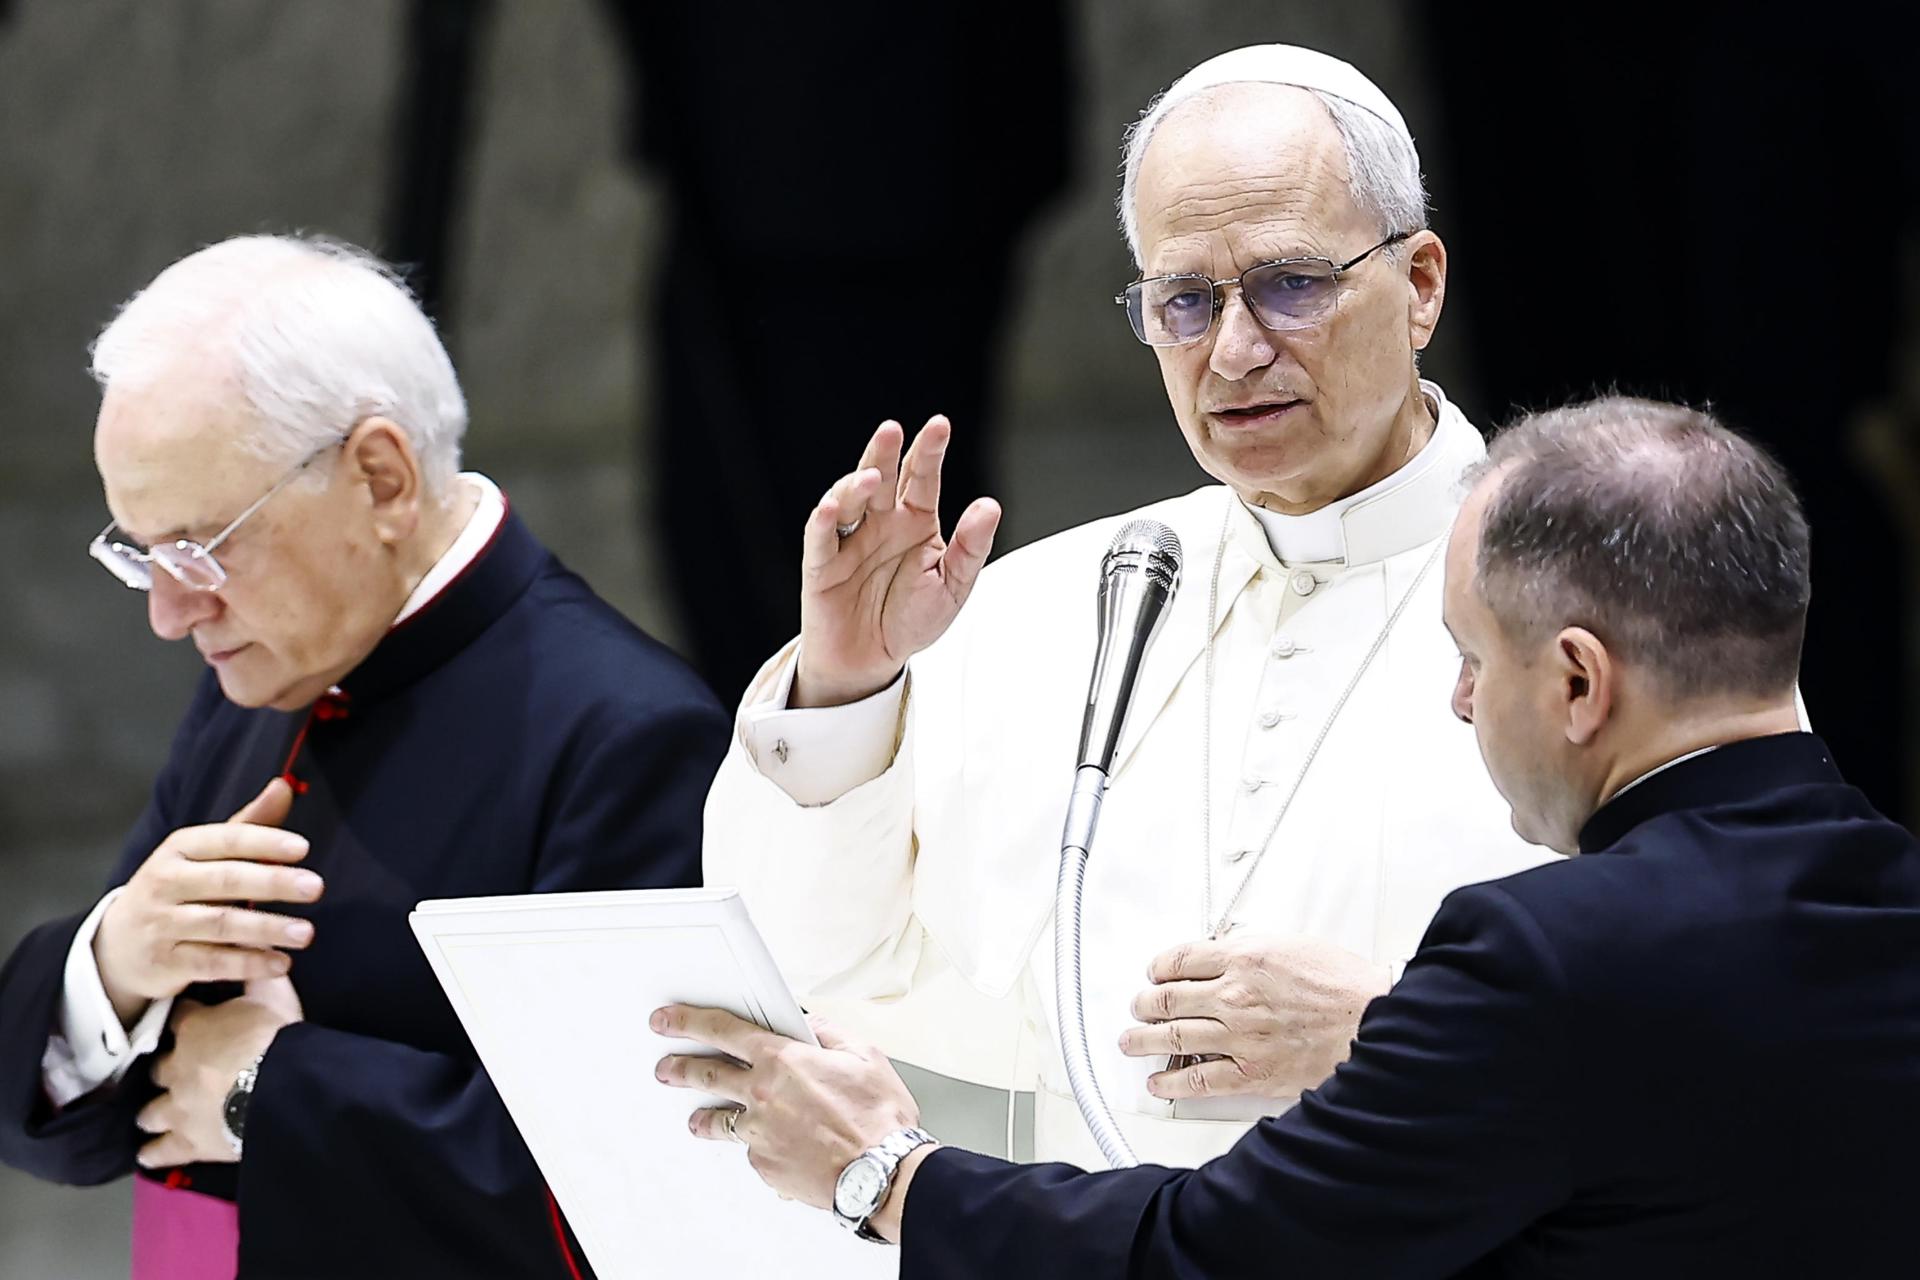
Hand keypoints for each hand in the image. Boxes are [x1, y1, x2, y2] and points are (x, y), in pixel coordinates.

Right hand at [94, 778, 323, 1025]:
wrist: (118, 944)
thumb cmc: (178, 887)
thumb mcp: (203, 853)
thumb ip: (248, 824)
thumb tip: (285, 785)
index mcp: (179, 848)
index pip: (226, 839)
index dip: (264, 842)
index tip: (303, 848)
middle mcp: (165, 882)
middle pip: (226, 880)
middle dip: (273, 883)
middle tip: (317, 887)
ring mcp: (162, 924)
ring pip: (220, 924)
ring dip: (267, 928)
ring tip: (307, 933)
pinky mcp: (165, 963)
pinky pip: (211, 963)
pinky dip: (248, 963)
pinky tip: (281, 963)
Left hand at [136, 974, 303, 1167]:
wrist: (280, 1085)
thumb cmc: (276, 1036)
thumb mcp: (273, 994)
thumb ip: (259, 973)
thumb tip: (257, 943)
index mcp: (195, 1029)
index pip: (181, 1017)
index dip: (187, 1017)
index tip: (192, 1017)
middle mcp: (177, 1067)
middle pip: (159, 1067)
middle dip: (166, 1069)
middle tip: (176, 1071)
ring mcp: (178, 1108)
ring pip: (152, 1111)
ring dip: (154, 1112)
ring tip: (155, 1115)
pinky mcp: (187, 1142)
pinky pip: (161, 1150)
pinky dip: (154, 1152)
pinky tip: (149, 1154)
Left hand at [651, 1005, 922, 1213]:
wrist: (882, 1173)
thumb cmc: (878, 1119)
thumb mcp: (864, 1055)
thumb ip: (830, 1034)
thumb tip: (812, 1025)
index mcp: (782, 1060)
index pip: (723, 1030)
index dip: (689, 1021)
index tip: (668, 1020)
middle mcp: (762, 1095)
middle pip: (706, 1075)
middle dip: (679, 1068)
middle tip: (666, 1067)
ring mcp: (759, 1134)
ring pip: (718, 1120)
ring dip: (704, 1117)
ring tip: (697, 1120)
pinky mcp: (764, 1166)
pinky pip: (751, 1151)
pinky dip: (756, 1146)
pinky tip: (767, 1148)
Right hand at [793, 416, 1001, 707]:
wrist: (873, 661)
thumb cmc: (911, 618)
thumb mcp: (953, 586)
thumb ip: (970, 547)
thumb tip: (989, 506)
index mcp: (914, 520)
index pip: (921, 477)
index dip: (929, 451)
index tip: (939, 425)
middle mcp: (880, 522)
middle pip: (881, 477)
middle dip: (884, 452)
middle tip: (892, 430)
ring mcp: (849, 540)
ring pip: (848, 501)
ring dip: (856, 485)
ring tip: (872, 478)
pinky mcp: (822, 566)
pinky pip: (820, 540)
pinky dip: (822, 522)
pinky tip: (829, 507)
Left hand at [1120, 935, 1390, 1100]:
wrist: (1374, 1024)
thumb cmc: (1344, 985)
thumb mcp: (1293, 945)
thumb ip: (1252, 950)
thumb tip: (1225, 953)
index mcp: (1243, 958)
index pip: (1180, 959)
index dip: (1159, 967)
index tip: (1155, 973)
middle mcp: (1233, 997)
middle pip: (1168, 999)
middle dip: (1145, 1003)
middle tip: (1138, 1006)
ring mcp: (1239, 1037)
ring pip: (1173, 1037)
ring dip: (1144, 1040)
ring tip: (1131, 1042)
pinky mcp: (1251, 1073)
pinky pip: (1199, 1079)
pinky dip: (1172, 1081)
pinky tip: (1158, 1081)